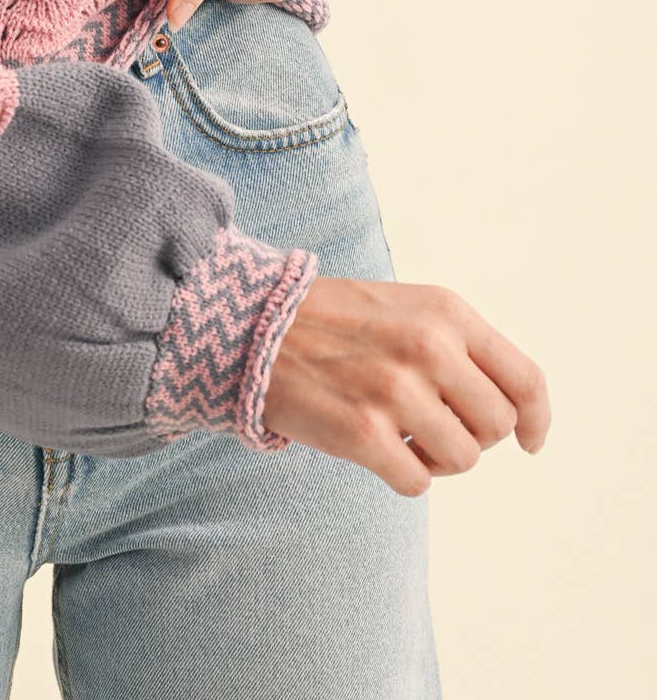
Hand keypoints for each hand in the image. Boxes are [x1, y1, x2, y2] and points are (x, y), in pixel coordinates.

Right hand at [261, 277, 551, 494]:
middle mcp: (428, 347)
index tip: (529, 441)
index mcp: (446, 313)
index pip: (525, 380)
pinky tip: (378, 448)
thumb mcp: (410, 307)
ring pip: (463, 460)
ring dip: (436, 459)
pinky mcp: (362, 433)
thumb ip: (462, 347)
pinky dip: (404, 477)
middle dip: (472, 436)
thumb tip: (514, 413)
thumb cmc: (338, 320)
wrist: (254, 325)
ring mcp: (396, 391)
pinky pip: (417, 484)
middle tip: (434, 425)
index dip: (536, 420)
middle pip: (496, 426)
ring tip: (401, 435)